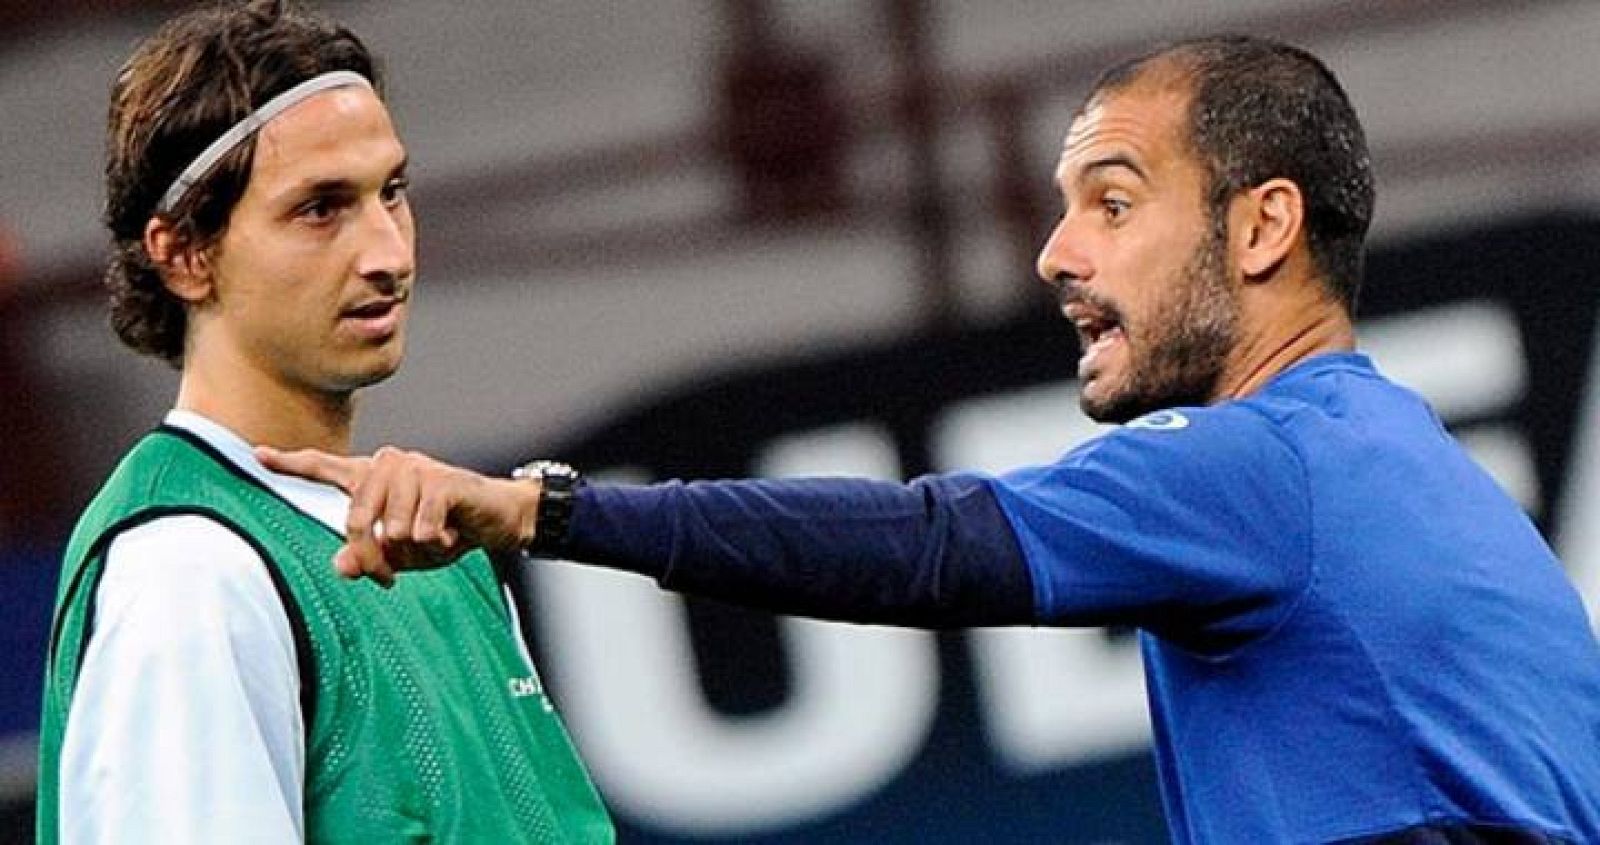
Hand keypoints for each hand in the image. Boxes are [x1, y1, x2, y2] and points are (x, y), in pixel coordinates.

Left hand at [255, 445, 540, 587]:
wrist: (496, 521)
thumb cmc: (444, 533)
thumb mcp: (401, 555)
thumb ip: (368, 558)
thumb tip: (342, 567)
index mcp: (371, 478)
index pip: (324, 468)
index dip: (289, 463)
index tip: (256, 454)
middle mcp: (387, 464)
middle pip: (355, 521)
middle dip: (375, 558)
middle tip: (391, 576)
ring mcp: (414, 467)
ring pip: (391, 528)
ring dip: (414, 550)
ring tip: (435, 542)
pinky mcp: (441, 480)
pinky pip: (421, 528)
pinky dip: (436, 543)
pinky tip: (452, 535)